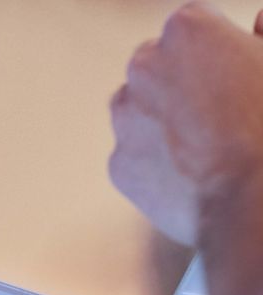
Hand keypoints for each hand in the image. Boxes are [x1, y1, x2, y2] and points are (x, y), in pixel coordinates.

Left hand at [109, 2, 262, 248]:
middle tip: (216, 114)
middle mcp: (143, 68)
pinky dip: (154, 165)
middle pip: (155, 68)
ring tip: (202, 148)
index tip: (231, 76)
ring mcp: (124, 119)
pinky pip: (134, 158)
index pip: (193, 28)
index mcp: (186, 29)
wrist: (249, 200)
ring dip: (159, 122)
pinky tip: (187, 176)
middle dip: (179, 84)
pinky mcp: (117, 164)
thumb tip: (260, 21)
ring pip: (137, 112)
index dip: (216, 53)